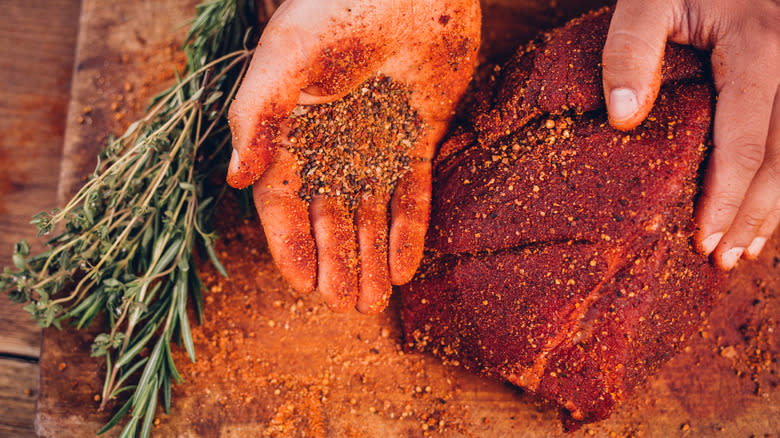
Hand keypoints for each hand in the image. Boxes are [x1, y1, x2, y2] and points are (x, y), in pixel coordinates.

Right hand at [227, 0, 480, 311]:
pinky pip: (414, 193)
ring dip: (373, 258)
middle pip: (330, 219)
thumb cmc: (333, 13)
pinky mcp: (418, 139)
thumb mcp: (283, 61)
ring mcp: (376, 145)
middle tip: (346, 307)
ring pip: (373, 215)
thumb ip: (255, 117)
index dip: (291, 245)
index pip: (284, 204)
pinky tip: (406, 267)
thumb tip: (234, 178)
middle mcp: (332, 147)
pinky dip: (411, 230)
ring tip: (375, 302)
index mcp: (291, 134)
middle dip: (338, 264)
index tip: (303, 286)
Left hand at [601, 0, 779, 268]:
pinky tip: (766, 206)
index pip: (745, 141)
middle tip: (724, 259)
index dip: (725, 198)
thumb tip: (622, 118)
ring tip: (747, 249)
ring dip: (775, 205)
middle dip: (754, 214)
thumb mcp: (648, 0)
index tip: (703, 240)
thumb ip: (632, 49)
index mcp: (759, 45)